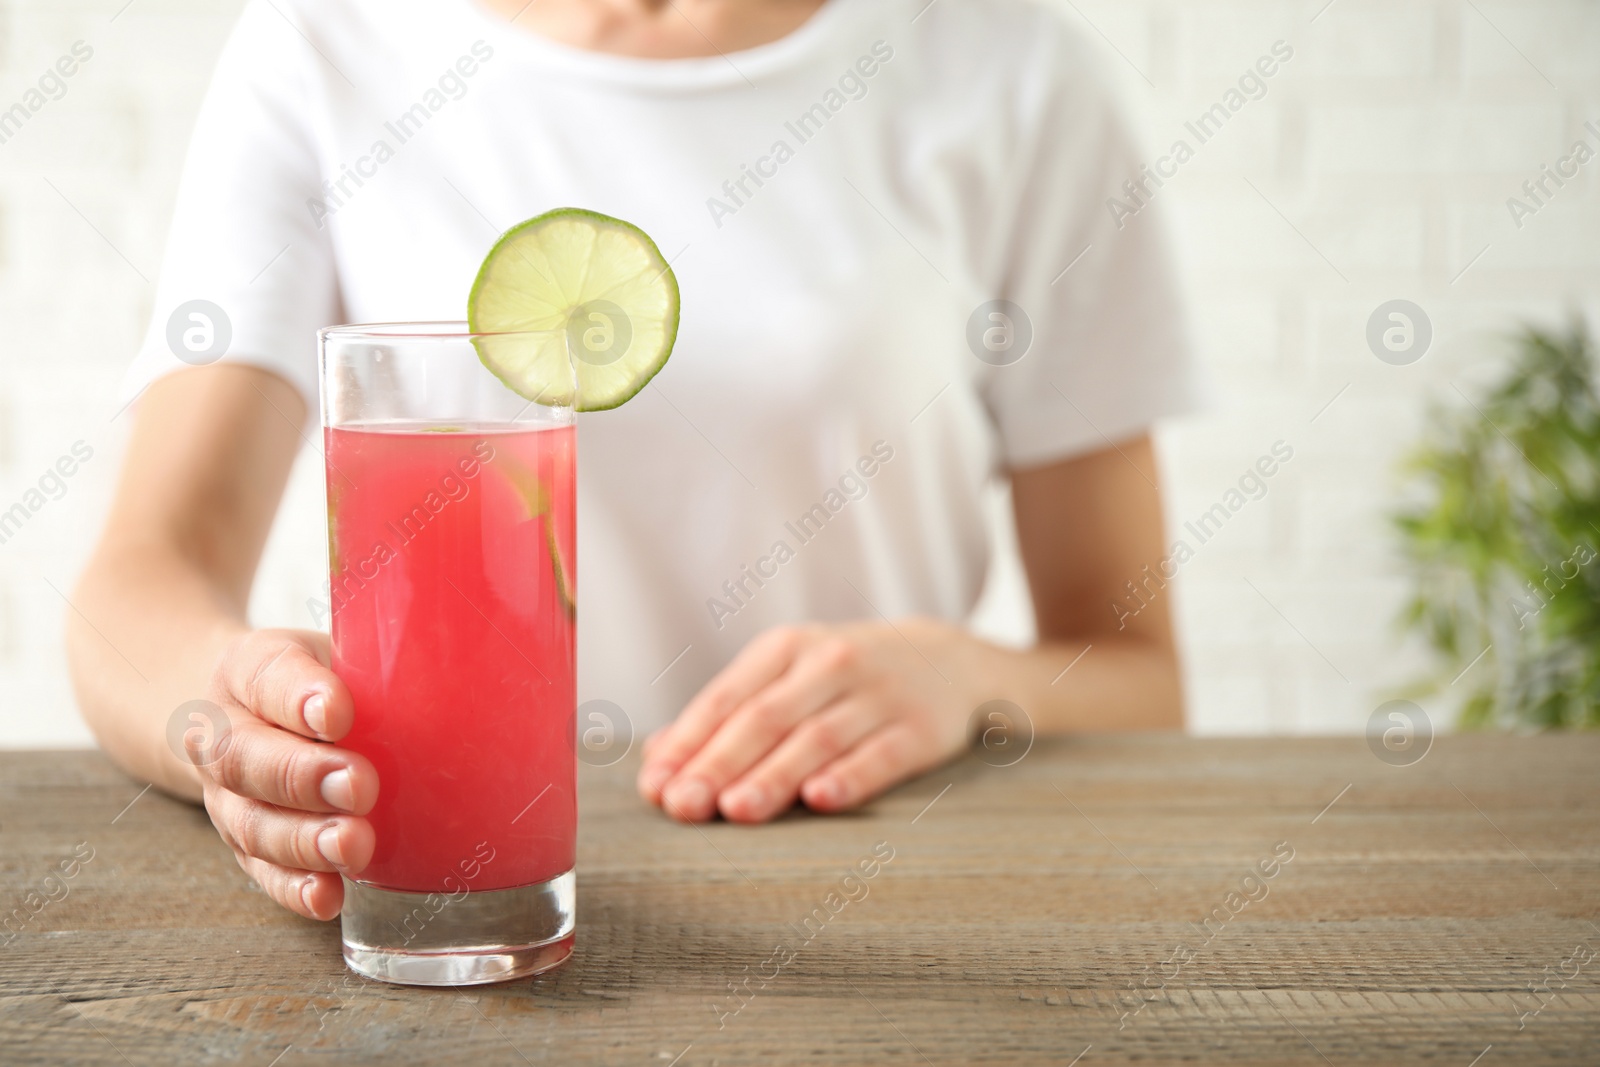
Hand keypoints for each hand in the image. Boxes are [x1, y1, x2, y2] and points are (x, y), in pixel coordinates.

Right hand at [189, 629, 377, 919]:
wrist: (257, 710)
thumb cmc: (323, 677)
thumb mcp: (343, 648)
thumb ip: (380, 659)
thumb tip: (462, 670)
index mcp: (248, 669)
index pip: (266, 674)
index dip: (298, 696)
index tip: (339, 711)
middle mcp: (225, 733)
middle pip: (244, 758)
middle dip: (303, 777)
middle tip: (359, 785)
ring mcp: (229, 796)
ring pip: (251, 823)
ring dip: (303, 840)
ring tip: (352, 845)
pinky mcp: (246, 845)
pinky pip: (262, 872)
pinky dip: (295, 887)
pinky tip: (329, 895)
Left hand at [636, 619, 979, 822]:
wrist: (950, 660)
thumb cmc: (847, 680)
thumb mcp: (788, 676)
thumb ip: (728, 716)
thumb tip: (656, 761)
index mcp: (786, 650)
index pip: (727, 698)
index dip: (688, 743)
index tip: (655, 787)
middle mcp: (829, 664)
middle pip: (765, 717)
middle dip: (720, 763)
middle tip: (684, 806)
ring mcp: (877, 695)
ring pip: (818, 737)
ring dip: (775, 775)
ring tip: (737, 810)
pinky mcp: (921, 728)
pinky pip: (882, 754)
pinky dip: (851, 776)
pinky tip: (821, 799)